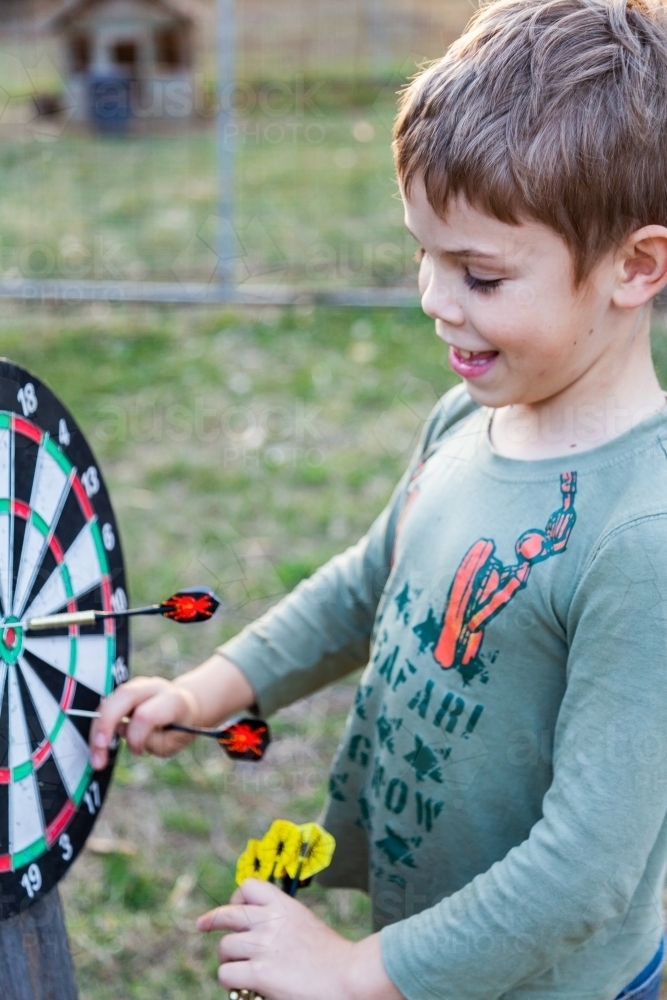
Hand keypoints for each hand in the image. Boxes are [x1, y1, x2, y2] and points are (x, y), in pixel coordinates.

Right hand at [89, 652, 255, 769]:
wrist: (186, 706)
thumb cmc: (181, 726)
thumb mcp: (175, 741)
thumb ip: (152, 741)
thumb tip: (120, 730)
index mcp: (172, 700)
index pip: (147, 714)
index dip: (136, 737)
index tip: (137, 752)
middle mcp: (153, 687)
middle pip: (124, 696)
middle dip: (106, 723)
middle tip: (99, 749)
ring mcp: (137, 686)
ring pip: (110, 699)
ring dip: (98, 728)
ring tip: (96, 756)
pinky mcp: (125, 692)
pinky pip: (107, 705)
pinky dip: (99, 725)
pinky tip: (98, 744)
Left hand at [197, 879, 403, 999]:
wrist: (349, 976)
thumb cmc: (332, 957)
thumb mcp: (305, 924)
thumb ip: (281, 923)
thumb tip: (256, 932)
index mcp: (284, 905)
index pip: (248, 887)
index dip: (237, 897)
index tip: (235, 907)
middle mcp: (269, 920)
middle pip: (227, 914)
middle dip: (212, 920)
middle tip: (202, 925)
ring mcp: (262, 946)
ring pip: (224, 948)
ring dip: (228, 961)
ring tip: (240, 970)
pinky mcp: (258, 973)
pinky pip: (227, 974)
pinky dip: (232, 982)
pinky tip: (245, 986)